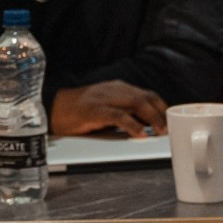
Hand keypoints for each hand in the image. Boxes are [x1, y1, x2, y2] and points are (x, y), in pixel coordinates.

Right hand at [51, 80, 167, 136]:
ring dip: (151, 118)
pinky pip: (117, 116)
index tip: (170, 120)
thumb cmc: (79, 111)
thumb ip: (123, 112)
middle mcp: (114, 90)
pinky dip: (131, 124)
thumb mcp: (105, 108)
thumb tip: (145, 126)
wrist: (51, 107)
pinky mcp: (94, 110)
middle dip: (159, 113)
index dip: (161, 107)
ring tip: (158, 131)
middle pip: (145, 98)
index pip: (147, 94)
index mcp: (118, 88)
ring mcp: (104, 99)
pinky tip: (139, 134)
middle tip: (167, 129)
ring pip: (135, 103)